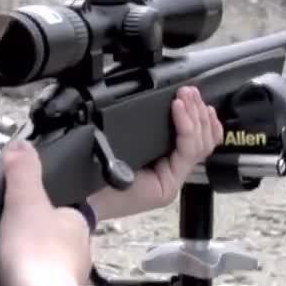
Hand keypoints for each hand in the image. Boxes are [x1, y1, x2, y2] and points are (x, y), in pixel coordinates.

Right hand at [0, 140, 92, 285]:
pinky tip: (9, 280)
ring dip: (30, 261)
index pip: (64, 208)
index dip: (44, 205)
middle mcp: (79, 252)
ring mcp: (66, 278)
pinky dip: (25, 283)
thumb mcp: (25, 200)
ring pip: (47, 263)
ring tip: (6, 257)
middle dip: (36, 236)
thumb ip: (23, 172)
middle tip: (10, 232)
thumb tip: (22, 145)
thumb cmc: (37, 254)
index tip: (24, 206)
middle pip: (55, 237)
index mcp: (78, 225)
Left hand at [88, 86, 223, 220]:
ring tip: (186, 97)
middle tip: (190, 91)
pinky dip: (186, 127)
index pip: (194, 140)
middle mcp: (170, 173)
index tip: (192, 96)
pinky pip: (186, 152)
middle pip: (202, 141)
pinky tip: (179, 109)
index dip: (200, 118)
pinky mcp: (168, 186)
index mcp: (163, 163)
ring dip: (195, 116)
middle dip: (198, 112)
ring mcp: (171, 181)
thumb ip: (148, 130)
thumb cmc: (96, 170)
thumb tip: (165, 103)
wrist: (83, 194)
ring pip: (199, 146)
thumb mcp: (127, 141)